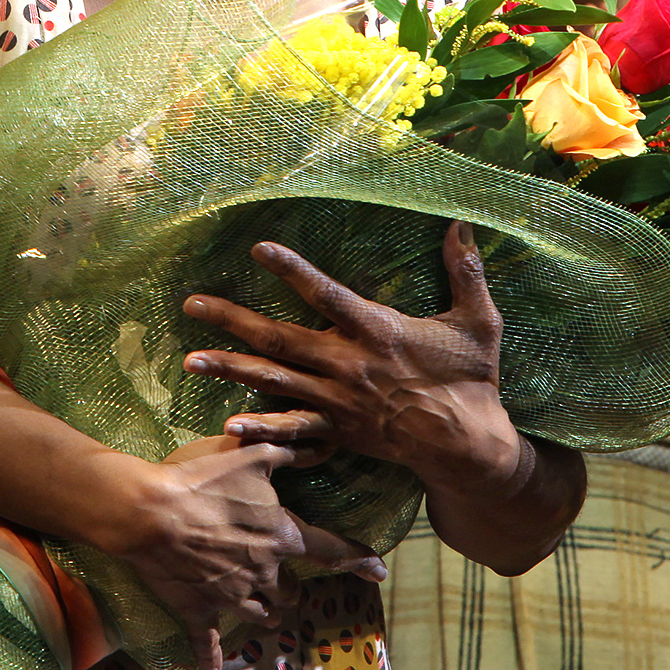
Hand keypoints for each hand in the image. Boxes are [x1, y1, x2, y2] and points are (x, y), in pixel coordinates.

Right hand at [96, 434, 381, 669]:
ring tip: (262, 608)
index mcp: (280, 537)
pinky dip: (211, 657)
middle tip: (285, 584)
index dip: (357, 559)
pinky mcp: (199, 610)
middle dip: (291, 589)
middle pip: (292, 592)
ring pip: (262, 616)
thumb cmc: (201, 480)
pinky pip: (208, 643)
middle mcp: (264, 573)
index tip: (379, 571)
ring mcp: (232, 597)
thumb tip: (325, 445)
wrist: (149, 512)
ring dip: (266, 612)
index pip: (329, 551)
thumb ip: (291, 452)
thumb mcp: (251, 455)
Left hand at [181, 221, 524, 493]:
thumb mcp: (479, 322)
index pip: (326, 294)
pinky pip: (292, 430)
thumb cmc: (473, 380)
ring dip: (230, 369)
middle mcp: (348, 365)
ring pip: (274, 382)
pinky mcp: (338, 431)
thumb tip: (461, 224)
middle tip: (191, 305)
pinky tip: (228, 426)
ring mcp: (338, 401)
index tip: (257, 248)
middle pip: (280, 338)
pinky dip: (260, 429)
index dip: (292, 270)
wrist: (467, 445)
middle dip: (232, 320)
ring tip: (190, 360)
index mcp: (377, 332)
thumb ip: (466, 272)